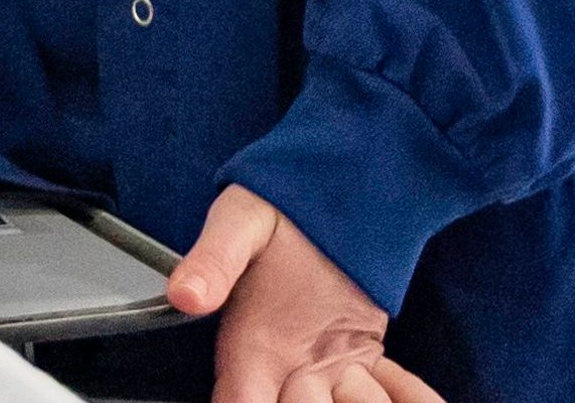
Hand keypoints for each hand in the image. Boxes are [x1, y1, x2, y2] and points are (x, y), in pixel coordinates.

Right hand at [168, 186, 442, 402]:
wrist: (333, 192)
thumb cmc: (280, 206)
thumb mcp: (242, 222)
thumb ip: (215, 259)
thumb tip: (185, 296)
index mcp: (245, 352)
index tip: (289, 389)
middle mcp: (281, 374)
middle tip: (332, 378)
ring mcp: (322, 373)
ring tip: (359, 373)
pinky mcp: (357, 365)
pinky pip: (376, 399)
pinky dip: (389, 397)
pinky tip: (386, 374)